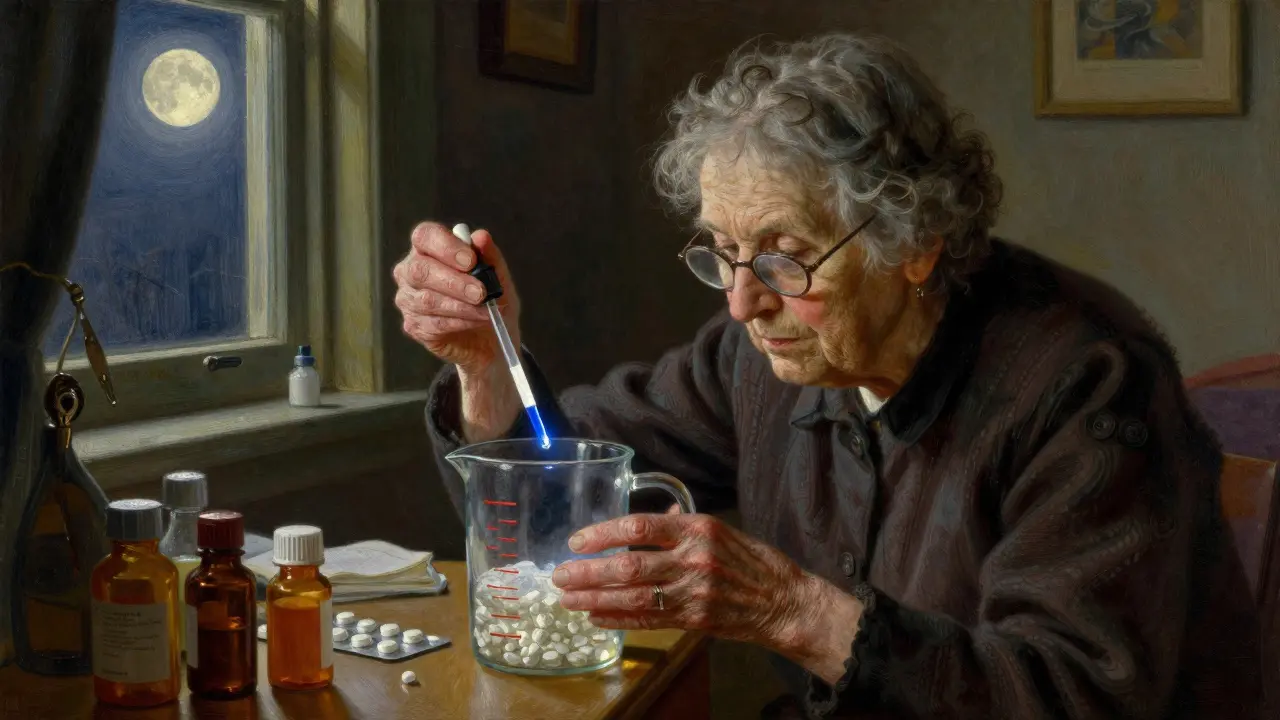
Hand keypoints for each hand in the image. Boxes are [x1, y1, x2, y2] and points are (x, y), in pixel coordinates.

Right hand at [392, 222, 521, 372]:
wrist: (492, 337)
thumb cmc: (491, 299)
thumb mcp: (499, 277)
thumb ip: (490, 256)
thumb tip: (481, 236)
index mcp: (429, 248)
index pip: (425, 236)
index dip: (446, 246)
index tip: (471, 261)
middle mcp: (411, 270)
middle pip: (420, 270)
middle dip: (454, 282)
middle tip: (481, 292)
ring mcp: (408, 299)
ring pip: (427, 300)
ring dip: (461, 306)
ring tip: (486, 311)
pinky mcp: (413, 325)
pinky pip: (433, 324)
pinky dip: (459, 322)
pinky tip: (475, 321)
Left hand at [551, 513, 820, 652]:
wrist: (784, 601)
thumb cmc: (751, 560)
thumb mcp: (720, 529)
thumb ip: (681, 525)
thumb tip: (650, 518)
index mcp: (698, 528)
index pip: (639, 528)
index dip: (603, 535)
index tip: (577, 541)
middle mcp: (694, 559)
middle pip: (629, 567)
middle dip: (588, 573)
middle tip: (559, 575)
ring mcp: (694, 593)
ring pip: (633, 597)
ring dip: (595, 599)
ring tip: (567, 599)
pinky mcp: (695, 619)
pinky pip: (649, 619)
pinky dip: (618, 619)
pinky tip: (595, 617)